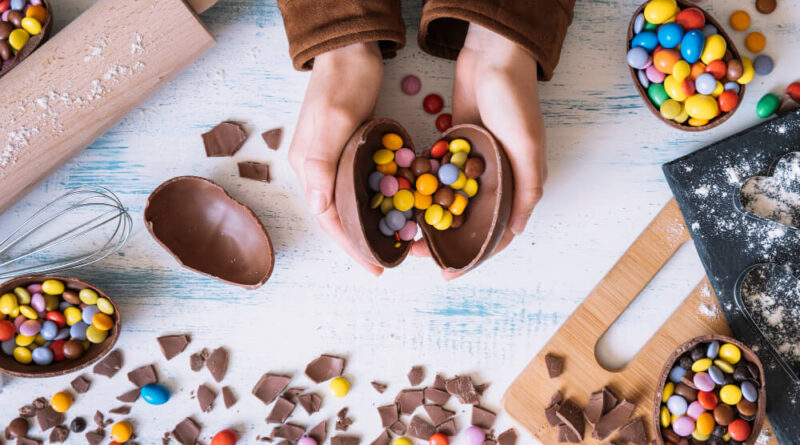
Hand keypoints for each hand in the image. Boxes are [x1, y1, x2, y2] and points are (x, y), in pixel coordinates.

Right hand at [288, 42, 384, 274]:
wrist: (350, 49)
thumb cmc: (343, 81)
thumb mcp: (335, 120)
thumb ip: (322, 162)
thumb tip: (318, 208)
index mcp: (308, 167)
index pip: (327, 219)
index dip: (350, 247)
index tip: (375, 267)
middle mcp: (316, 168)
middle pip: (337, 216)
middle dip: (360, 242)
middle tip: (388, 260)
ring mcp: (332, 158)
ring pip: (349, 202)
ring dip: (368, 224)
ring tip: (393, 241)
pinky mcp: (348, 148)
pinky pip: (360, 184)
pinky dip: (376, 201)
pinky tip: (394, 208)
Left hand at [412, 24, 547, 278]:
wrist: (492, 57)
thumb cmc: (515, 101)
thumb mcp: (527, 145)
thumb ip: (527, 188)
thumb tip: (517, 231)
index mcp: (517, 182)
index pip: (496, 231)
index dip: (474, 255)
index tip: (448, 272)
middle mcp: (495, 177)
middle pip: (467, 220)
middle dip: (443, 239)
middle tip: (415, 251)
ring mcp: (472, 163)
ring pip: (448, 200)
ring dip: (429, 216)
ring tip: (405, 231)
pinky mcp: (453, 145)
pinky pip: (436, 173)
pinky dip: (423, 187)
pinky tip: (402, 199)